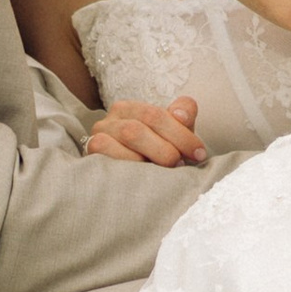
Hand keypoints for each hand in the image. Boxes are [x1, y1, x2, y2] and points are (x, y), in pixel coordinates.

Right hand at [85, 96, 204, 167]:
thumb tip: (183, 116)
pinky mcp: (90, 155)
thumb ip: (183, 115)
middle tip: (180, 165)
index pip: (157, 115)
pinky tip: (140, 177)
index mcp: (131, 108)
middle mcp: (112, 119)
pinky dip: (127, 166)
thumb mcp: (173, 133)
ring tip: (162, 173)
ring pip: (126, 138)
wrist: (129, 182)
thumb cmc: (156, 154)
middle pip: (139, 128)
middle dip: (165, 149)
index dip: (182, 135)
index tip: (199, 154)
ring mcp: (98, 136)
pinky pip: (106, 156)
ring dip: (147, 159)